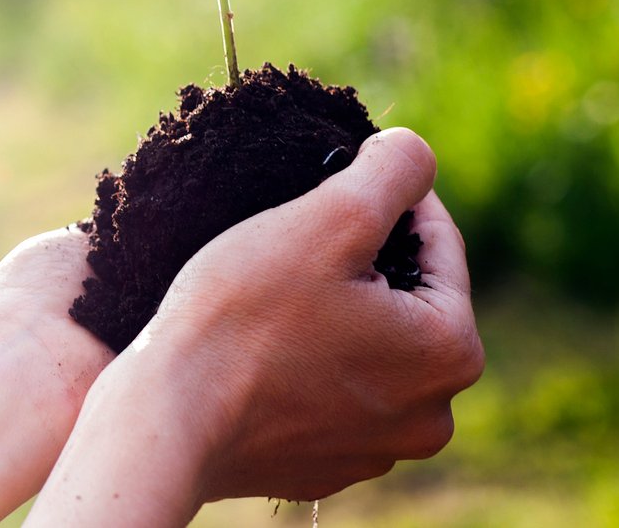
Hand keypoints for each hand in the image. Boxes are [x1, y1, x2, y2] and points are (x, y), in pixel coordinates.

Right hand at [26, 129, 484, 524]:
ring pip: (366, 345)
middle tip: (297, 232)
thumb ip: (392, 171)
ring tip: (272, 284)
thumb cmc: (244, 315)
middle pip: (405, 299)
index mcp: (451, 352)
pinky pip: (326, 391)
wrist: (167, 419)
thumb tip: (412, 151)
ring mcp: (375, 449)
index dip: (387, 194)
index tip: (337, 174)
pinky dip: (301, 360)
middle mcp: (429, 415)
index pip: (437, 242)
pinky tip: (255, 341)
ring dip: (334, 308)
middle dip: (362, 259)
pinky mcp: (322, 467)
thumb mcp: (328, 219)